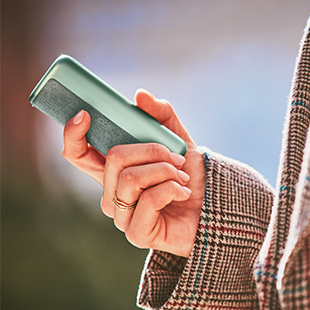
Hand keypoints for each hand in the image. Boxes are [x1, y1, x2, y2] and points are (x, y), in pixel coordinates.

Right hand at [62, 89, 204, 256]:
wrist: (212, 206)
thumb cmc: (190, 174)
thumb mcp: (178, 138)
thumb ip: (161, 115)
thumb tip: (139, 95)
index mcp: (114, 171)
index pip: (78, 154)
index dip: (74, 134)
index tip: (85, 114)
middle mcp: (111, 194)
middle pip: (114, 158)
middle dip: (152, 149)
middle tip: (176, 157)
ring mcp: (122, 216)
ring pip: (131, 178)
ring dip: (165, 170)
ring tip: (182, 176)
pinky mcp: (137, 233)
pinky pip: (148, 200)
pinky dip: (171, 189)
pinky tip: (183, 193)